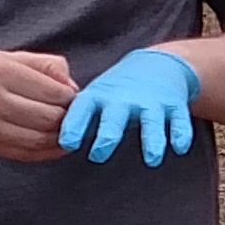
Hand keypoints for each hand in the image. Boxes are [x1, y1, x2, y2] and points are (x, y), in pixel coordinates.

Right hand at [0, 44, 82, 162]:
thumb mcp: (2, 54)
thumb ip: (40, 64)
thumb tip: (71, 83)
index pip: (51, 91)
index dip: (71, 98)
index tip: (76, 98)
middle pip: (48, 117)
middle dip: (68, 118)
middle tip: (76, 116)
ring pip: (38, 139)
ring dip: (60, 138)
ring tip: (69, 131)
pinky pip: (23, 154)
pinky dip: (45, 153)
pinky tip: (56, 147)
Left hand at [58, 48, 201, 166]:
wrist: (159, 65)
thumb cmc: (118, 91)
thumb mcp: (95, 95)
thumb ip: (76, 118)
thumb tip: (44, 144)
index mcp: (100, 97)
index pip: (83, 110)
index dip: (74, 125)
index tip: (66, 143)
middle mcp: (125, 99)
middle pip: (115, 116)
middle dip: (108, 134)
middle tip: (99, 154)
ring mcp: (151, 102)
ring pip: (152, 121)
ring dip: (152, 140)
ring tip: (152, 159)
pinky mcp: (174, 106)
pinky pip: (179, 121)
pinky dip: (180, 134)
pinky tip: (179, 148)